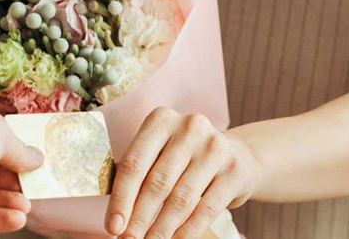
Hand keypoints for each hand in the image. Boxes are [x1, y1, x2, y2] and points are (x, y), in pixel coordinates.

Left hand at [106, 107, 261, 238]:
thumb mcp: (159, 155)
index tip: (112, 227)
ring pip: (181, 199)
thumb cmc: (183, 160)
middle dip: (140, 218)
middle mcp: (190, 127)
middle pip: (157, 183)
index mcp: (161, 120)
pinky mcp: (234, 171)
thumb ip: (138, 177)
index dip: (121, 199)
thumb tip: (117, 219)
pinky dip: (187, 232)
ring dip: (162, 229)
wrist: (236, 156)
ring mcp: (215, 148)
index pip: (134, 163)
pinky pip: (206, 209)